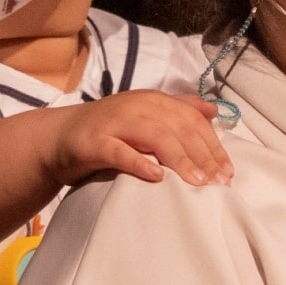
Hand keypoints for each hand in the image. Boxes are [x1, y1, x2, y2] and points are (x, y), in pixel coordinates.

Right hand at [45, 92, 234, 188]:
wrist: (58, 138)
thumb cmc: (107, 132)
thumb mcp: (145, 117)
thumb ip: (177, 110)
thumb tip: (212, 110)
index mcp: (152, 101)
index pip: (191, 119)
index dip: (213, 145)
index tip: (228, 172)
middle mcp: (136, 107)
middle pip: (178, 127)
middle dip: (203, 155)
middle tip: (218, 183)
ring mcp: (114, 123)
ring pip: (154, 136)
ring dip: (179, 159)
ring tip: (197, 182)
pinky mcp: (94, 142)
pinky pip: (119, 151)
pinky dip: (139, 162)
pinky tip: (156, 177)